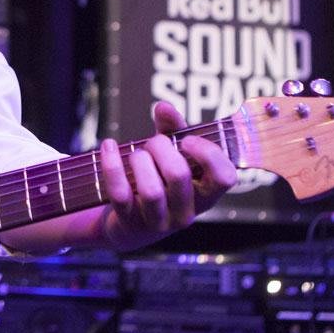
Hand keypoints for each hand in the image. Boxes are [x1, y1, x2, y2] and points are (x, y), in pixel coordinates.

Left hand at [96, 101, 237, 251]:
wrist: (130, 225)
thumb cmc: (160, 181)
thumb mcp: (172, 155)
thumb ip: (172, 129)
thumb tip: (164, 107)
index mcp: (206, 194)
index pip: (225, 177)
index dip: (208, 153)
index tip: (187, 140)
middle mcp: (187, 212)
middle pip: (178, 175)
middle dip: (161, 147)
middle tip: (153, 143)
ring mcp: (159, 221)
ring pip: (151, 190)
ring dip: (139, 160)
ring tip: (136, 154)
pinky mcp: (131, 222)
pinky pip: (120, 193)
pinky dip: (112, 165)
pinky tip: (108, 147)